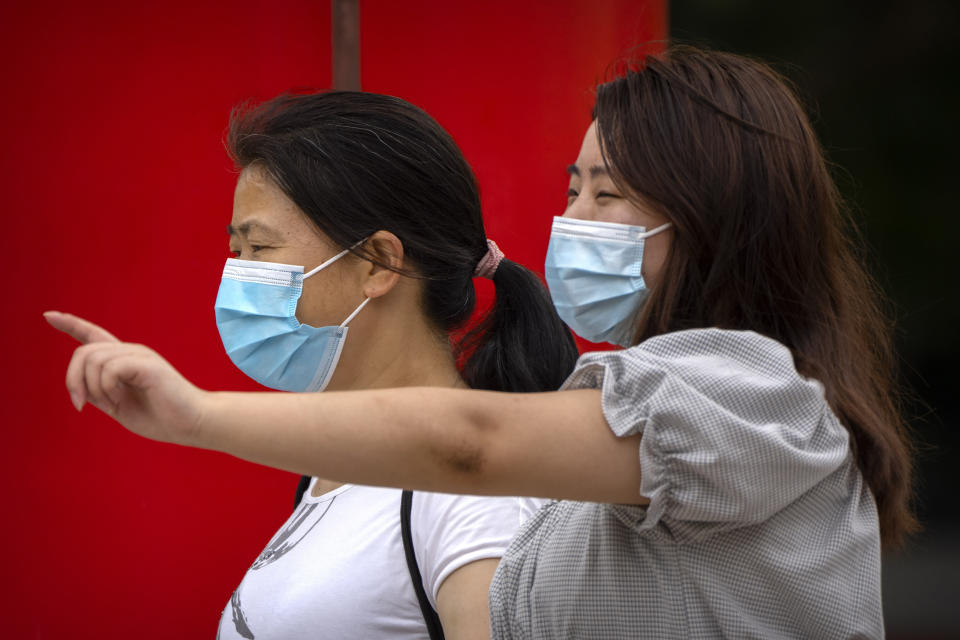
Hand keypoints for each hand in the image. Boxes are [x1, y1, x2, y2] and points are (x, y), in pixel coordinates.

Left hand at [44, 311, 207, 445]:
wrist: (192, 423)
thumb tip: (79, 387)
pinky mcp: (147, 364)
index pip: (93, 335)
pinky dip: (106, 388)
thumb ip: (99, 393)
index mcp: (124, 360)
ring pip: (93, 359)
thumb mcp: (119, 405)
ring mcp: (140, 355)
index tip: (49, 315)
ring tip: (112, 404)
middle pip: (84, 352)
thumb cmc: (161, 417)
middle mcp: (131, 352)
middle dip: (73, 380)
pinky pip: (109, 369)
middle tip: (80, 405)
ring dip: (92, 388)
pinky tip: (120, 400)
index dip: (70, 324)